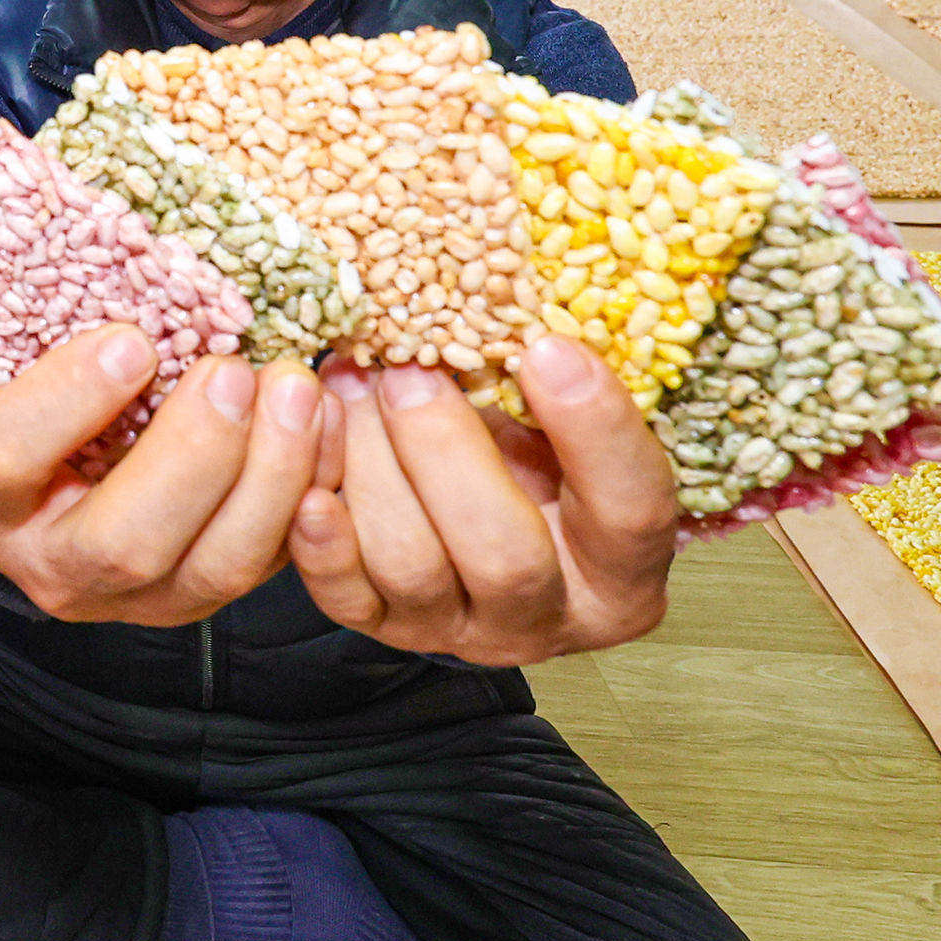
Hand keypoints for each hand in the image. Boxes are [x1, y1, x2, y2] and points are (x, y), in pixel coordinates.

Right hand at [0, 323, 327, 625]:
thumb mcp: (29, 380)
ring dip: (272, 473)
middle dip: (194, 454)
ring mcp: (142, 600)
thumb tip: (156, 277)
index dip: (67, 400)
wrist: (63, 506)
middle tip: (233, 372)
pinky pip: (278, 559)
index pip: (5, 461)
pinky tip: (326, 419)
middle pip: (123, 543)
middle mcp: (60, 568)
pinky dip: (314, 485)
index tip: (130, 339)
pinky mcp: (213, 597)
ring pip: (219, 566)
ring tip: (296, 390)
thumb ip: (73, 348)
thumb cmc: (47, 424)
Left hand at [285, 335, 678, 665]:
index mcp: (623, 569)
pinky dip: (321, 541)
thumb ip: (552, 390)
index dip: (594, 430)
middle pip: (505, 556)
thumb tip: (508, 311)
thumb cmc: (534, 456)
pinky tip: (308, 483)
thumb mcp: (565, 426)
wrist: (473, 517)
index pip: (631, 509)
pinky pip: (345, 597)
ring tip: (347, 388)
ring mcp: (459, 630)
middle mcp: (548, 616)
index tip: (547, 347)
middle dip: (446, 453)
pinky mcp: (383, 626)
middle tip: (407, 371)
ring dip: (370, 470)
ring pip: (411, 568)